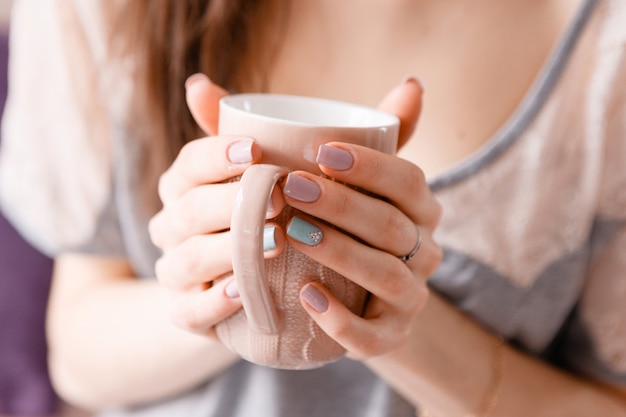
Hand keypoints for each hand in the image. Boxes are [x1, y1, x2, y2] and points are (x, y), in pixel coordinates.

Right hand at [148, 74, 284, 335]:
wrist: (248, 279)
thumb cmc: (256, 211)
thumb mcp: (248, 170)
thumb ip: (231, 129)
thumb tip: (198, 82)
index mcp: (182, 186)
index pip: (189, 165)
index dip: (218, 155)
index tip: (257, 150)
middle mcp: (171, 226)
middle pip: (188, 211)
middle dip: (232, 203)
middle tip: (279, 199)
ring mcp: (176, 272)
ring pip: (187, 260)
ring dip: (228, 251)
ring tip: (273, 242)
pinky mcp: (185, 312)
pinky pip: (189, 312)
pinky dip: (214, 303)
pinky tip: (244, 291)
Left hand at [282, 78, 442, 358]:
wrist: (355, 294)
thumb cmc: (344, 224)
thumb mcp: (350, 181)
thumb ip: (363, 133)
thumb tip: (413, 81)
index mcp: (419, 208)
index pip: (408, 180)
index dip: (370, 165)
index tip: (320, 151)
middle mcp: (423, 250)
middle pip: (392, 225)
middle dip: (342, 204)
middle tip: (291, 188)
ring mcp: (411, 296)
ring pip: (387, 275)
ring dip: (341, 253)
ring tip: (292, 232)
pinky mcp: (392, 336)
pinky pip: (374, 335)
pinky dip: (341, 319)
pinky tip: (306, 296)